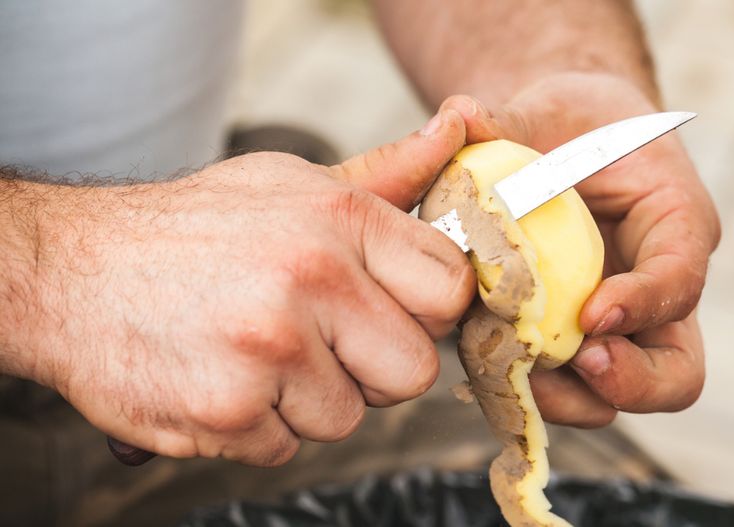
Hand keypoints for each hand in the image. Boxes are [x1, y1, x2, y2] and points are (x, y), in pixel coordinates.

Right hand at [26, 110, 474, 464]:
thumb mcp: (291, 184)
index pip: (450, 288)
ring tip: (257, 354)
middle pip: (414, 370)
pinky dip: (257, 427)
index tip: (393, 312)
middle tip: (321, 342)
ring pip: (349, 418)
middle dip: (373, 368)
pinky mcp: (230, 409)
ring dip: (307, 400)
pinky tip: (223, 377)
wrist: (70, 269)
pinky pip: (287, 447)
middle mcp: (313, 276)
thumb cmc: (194, 229)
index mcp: (340, 217)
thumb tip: (457, 133)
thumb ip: (384, 176)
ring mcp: (272, 346)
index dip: (426, 311)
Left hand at [441, 72, 720, 426]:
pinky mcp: (571, 344)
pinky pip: (561, 389)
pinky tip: (481, 362)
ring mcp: (616, 328)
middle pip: (677, 373)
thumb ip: (509, 119)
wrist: (563, 148)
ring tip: (512, 366)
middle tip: (577, 363)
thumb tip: (460, 116)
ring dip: (567, 397)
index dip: (645, 304)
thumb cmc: (573, 123)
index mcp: (674, 223)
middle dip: (630, 384)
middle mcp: (656, 290)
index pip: (682, 279)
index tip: (592, 315)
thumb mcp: (551, 106)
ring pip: (616, 396)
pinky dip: (525, 388)